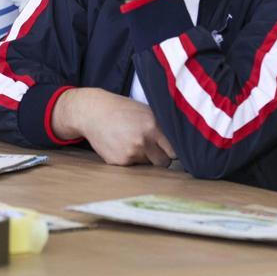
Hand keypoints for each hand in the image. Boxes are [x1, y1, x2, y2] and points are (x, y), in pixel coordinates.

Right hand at [53, 88, 175, 166]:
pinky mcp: (119, 162)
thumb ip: (161, 127)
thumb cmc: (122, 110)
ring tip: (132, 141)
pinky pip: (132, 166)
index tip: (173, 150)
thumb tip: (183, 142)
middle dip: (161, 158)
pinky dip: (129, 158)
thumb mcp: (145, 111)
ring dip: (144, 157)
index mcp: (153, 126)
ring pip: (148, 164)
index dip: (174, 151)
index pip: (175, 150)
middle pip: (164, 162)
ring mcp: (130, 153)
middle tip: (153, 148)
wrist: (92, 112)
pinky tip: (120, 144)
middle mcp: (143, 141)